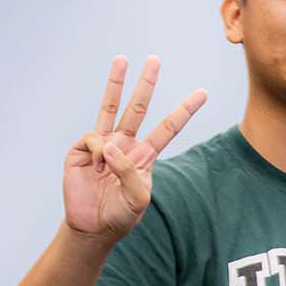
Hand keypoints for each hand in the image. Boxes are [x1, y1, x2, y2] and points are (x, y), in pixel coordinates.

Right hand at [65, 57, 205, 241]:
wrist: (93, 226)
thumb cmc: (120, 214)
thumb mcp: (138, 197)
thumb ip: (130, 172)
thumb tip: (112, 145)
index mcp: (145, 155)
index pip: (168, 127)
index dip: (184, 110)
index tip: (202, 93)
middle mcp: (125, 144)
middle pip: (138, 107)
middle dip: (146, 83)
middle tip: (155, 59)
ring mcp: (103, 144)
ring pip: (111, 107)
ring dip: (116, 82)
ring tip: (122, 58)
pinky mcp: (82, 149)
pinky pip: (95, 139)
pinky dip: (101, 152)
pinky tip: (99, 167)